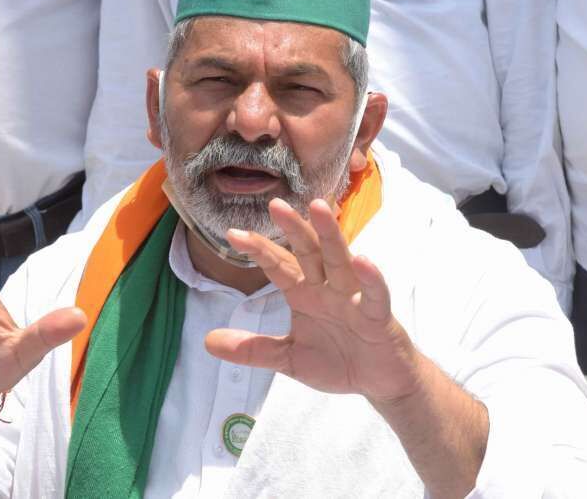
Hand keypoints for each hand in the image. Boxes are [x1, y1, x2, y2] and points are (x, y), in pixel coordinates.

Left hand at [205, 198, 422, 402]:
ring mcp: (353, 298)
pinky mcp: (378, 315)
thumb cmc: (336, 361)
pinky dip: (370, 278)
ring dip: (330, 235)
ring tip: (318, 208)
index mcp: (304, 294)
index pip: (279, 266)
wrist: (379, 382)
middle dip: (293, 228)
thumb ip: (253, 349)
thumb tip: (208, 341)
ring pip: (340, 260)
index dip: (259, 250)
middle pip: (309, 251)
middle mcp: (327, 288)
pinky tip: (361, 260)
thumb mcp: (288, 358)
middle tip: (275, 204)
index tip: (233, 233)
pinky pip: (374, 293)